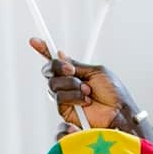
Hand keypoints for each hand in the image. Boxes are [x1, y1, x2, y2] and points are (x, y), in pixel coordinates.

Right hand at [29, 39, 148, 137]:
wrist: (118, 112)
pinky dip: (72, 98)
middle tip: (72, 72)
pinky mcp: (66, 111)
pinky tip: (85, 102)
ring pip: (54, 85)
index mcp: (76, 73)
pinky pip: (59, 100)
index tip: (34, 41)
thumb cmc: (113, 93)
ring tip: (88, 93)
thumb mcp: (96, 72)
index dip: (43, 50)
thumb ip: (76, 65)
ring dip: (72, 86)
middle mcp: (68, 84)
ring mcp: (66, 98)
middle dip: (60, 69)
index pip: (56, 61)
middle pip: (50, 71)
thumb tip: (60, 54)